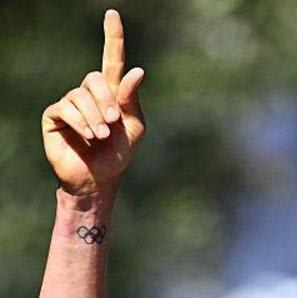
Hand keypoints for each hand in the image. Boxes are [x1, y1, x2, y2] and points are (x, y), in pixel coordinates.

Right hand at [42, 10, 145, 197]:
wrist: (99, 178)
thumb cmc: (119, 154)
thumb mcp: (134, 127)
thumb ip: (132, 100)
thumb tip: (137, 70)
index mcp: (112, 93)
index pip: (112, 59)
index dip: (113, 37)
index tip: (112, 13)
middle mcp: (89, 93)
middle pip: (94, 78)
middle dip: (106, 101)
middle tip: (113, 123)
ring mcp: (70, 102)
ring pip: (80, 95)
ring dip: (95, 118)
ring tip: (101, 136)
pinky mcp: (54, 114)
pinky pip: (66, 108)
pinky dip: (80, 122)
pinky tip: (88, 136)